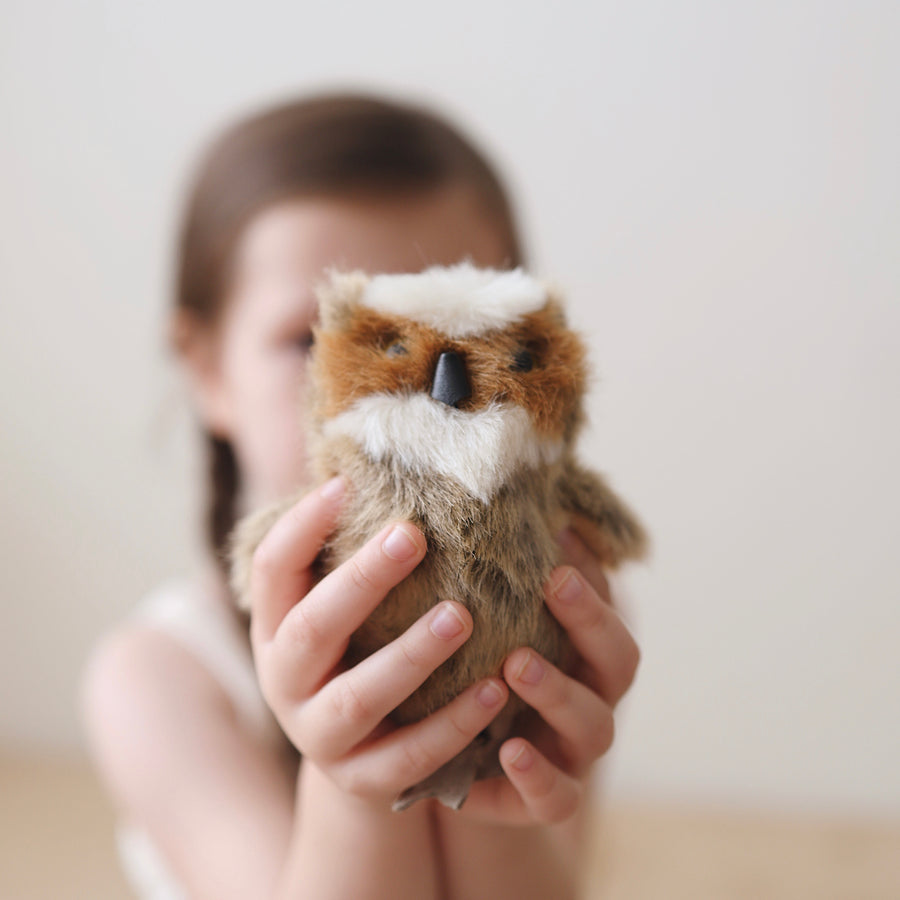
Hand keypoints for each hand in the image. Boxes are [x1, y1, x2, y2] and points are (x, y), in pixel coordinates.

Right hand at [245, 477, 509, 809]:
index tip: (349, 483)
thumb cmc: (359, 646)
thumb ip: (352, 550)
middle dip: (362, 580)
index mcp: (276, 625)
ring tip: (463, 615)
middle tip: (415, 534)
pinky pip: (408, 758)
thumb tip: (376, 463)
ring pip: (358, 698)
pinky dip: (452, 726)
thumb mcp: (343, 601)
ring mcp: (319, 736)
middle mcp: (285, 680)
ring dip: (411, 656)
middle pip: (313, 628)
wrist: (360, 746)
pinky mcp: (363, 780)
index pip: (273, 568)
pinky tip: (496, 691)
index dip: (302, 525)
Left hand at [456, 527, 640, 824]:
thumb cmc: (487, 672)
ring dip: (559, 693)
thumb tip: (522, 506)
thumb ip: (513, 576)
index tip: (556, 551)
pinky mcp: (541, 799)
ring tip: (516, 665)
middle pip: (618, 664)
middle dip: (589, 622)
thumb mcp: (498, 624)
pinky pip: (555, 798)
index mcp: (586, 654)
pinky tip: (508, 752)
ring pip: (594, 727)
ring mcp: (572, 752)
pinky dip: (537, 776)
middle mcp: (592, 698)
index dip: (591, 585)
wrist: (466, 760)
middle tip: (551, 584)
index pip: (607, 613)